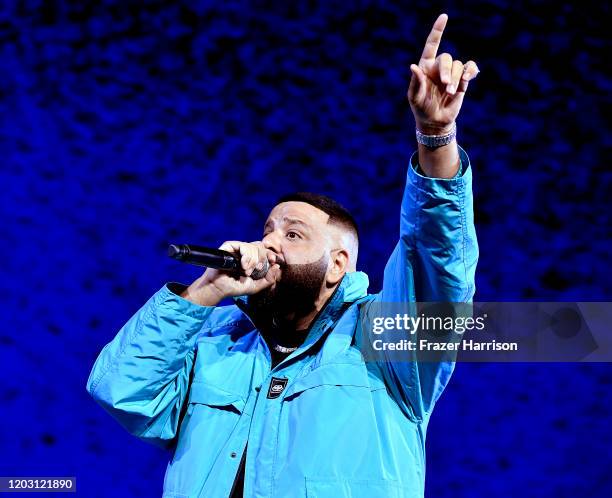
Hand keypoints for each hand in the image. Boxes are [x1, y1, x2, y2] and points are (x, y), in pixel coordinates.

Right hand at [181, 241, 282, 305]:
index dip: (270, 254)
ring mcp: (236, 249)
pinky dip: (245, 255)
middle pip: (260, 246)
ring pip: (252, 245)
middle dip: (260, 259)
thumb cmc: (235, 287)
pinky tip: (243, 265)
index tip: (272, 260)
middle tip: (255, 270)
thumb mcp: (256, 286)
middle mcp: (245, 252)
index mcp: (252, 259)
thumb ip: (269, 279)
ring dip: (252, 260)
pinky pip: (241, 244)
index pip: (265, 250)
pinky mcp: (228, 246)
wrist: (219, 289)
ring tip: (246, 271)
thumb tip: (277, 266)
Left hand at [407, 13, 479, 134]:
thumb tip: (413, 66)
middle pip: (447, 58)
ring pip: (458, 65)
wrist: (435, 122)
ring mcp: (451, 73)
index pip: (431, 45)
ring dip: (456, 78)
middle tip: (446, 87)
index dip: (438, 31)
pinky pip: (470, 68)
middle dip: (447, 71)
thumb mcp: (414, 98)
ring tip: (450, 93)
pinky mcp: (462, 80)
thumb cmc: (421, 109)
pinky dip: (470, 71)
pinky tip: (467, 78)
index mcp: (425, 67)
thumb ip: (415, 82)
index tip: (444, 17)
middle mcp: (438, 67)